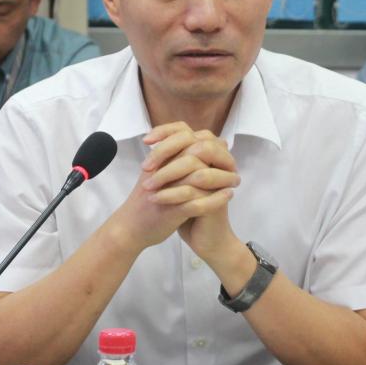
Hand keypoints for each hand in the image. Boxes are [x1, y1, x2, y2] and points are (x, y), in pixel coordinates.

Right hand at [105, 123, 238, 253]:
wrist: (129, 228)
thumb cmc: (147, 201)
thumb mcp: (158, 173)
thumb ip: (175, 158)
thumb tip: (203, 143)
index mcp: (157, 160)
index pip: (182, 136)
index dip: (206, 140)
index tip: (222, 150)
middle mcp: (161, 171)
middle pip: (194, 151)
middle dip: (217, 156)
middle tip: (232, 164)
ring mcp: (166, 190)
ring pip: (199, 176)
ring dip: (221, 178)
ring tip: (235, 180)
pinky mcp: (171, 211)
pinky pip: (197, 202)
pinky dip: (215, 198)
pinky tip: (228, 196)